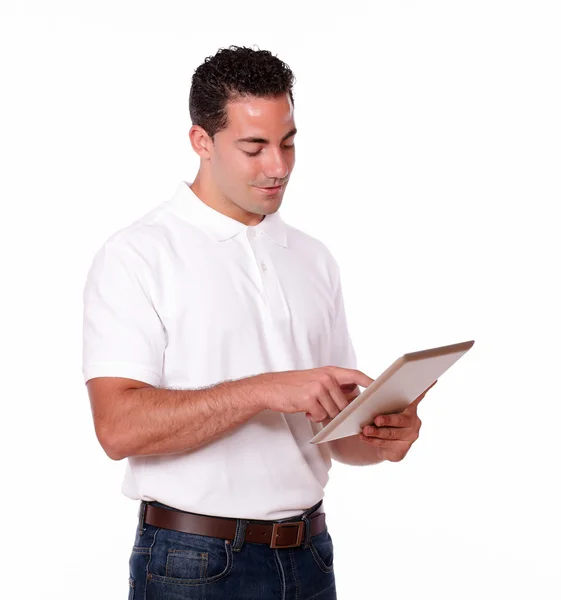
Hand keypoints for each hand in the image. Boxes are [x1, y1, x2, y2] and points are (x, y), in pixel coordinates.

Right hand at [252, 367, 373, 422]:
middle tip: (322, 408)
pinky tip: (305, 410)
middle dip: (337, 411)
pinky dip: (314, 417)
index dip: (369, 382)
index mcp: (329, 371)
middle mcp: (326, 377)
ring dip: (323, 414)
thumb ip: (334, 384)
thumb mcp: (316, 379)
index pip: (355, 375)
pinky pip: (321, 416)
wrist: (270, 388)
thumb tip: (354, 392)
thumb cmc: (293, 385)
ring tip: (311, 407)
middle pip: (345, 403)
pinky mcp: (310, 399)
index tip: (380, 388)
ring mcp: (318, 387)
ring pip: (334, 412)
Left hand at [359, 380, 437, 461]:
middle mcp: (413, 422)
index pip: (418, 396)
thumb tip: (376, 385)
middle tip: (377, 419)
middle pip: (400, 420)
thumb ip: (384, 397)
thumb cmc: (383, 417)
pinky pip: (385, 445)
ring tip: (365, 430)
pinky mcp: (402, 450)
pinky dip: (372, 441)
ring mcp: (409, 437)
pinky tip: (364, 438)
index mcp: (410, 407)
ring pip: (390, 434)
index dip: (424, 388)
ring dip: (376, 432)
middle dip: (387, 420)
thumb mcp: (384, 406)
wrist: (382, 443)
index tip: (432, 379)